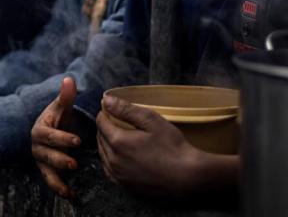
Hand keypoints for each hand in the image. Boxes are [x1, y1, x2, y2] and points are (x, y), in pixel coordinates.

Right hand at [31, 77, 82, 198]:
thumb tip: (69, 79)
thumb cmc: (57, 117)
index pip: (48, 135)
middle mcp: (37, 146)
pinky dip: (58, 188)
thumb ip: (65, 95)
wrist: (49, 129)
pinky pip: (50, 181)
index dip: (61, 138)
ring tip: (68, 188)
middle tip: (74, 164)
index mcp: (40, 129)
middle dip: (59, 160)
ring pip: (46, 171)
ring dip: (57, 179)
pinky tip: (70, 195)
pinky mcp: (47, 170)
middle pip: (46, 155)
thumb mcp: (60, 106)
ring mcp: (41, 160)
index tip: (77, 141)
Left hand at [96, 94, 236, 198]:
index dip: (105, 114)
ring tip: (118, 137)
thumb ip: (126, 109)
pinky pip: (110, 171)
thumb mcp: (152, 121)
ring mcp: (119, 176)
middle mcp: (113, 161)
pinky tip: (121, 157)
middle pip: (100, 139)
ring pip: (103, 156)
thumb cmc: (172, 147)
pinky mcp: (125, 187)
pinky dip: (111, 161)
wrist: (187, 177)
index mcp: (118, 142)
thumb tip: (106, 100)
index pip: (101, 123)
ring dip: (106, 145)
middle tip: (115, 121)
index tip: (111, 110)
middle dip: (105, 128)